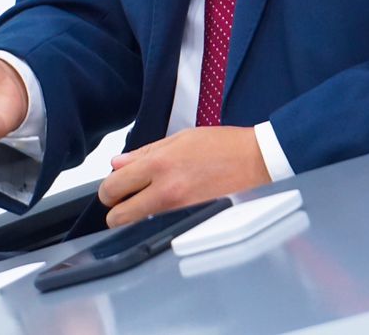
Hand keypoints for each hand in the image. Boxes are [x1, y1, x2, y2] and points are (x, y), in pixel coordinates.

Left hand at [97, 126, 267, 227]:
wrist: (259, 161)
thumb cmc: (224, 147)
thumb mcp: (181, 139)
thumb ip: (145, 153)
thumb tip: (118, 163)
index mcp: (160, 164)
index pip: (112, 186)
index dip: (109, 189)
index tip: (116, 188)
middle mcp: (166, 190)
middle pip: (117, 216)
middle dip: (117, 210)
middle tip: (127, 201)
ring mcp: (179, 211)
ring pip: (137, 227)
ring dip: (137, 219)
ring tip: (150, 205)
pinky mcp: (192, 223)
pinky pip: (162, 229)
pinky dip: (159, 224)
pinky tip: (170, 211)